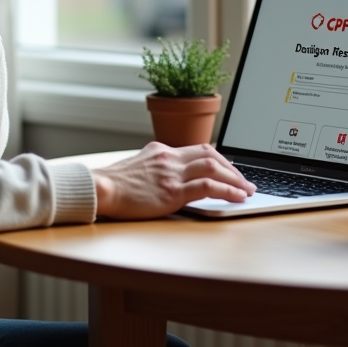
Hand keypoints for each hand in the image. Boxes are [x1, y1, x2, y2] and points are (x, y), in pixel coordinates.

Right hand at [91, 142, 254, 219]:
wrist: (99, 189)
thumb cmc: (112, 184)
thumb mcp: (136, 167)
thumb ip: (154, 167)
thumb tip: (165, 176)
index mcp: (161, 150)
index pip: (198, 149)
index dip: (219, 160)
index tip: (230, 170)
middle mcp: (169, 158)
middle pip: (210, 154)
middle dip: (232, 168)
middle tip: (245, 181)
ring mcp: (171, 173)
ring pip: (214, 167)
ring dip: (235, 179)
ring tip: (247, 190)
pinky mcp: (172, 191)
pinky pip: (208, 186)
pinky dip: (228, 190)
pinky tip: (237, 197)